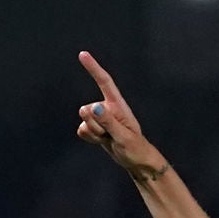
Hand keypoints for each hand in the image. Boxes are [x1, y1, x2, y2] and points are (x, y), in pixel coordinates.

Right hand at [72, 52, 168, 183]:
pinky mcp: (94, 127)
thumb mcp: (123, 136)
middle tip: (111, 136)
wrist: (136, 162)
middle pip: (89, 110)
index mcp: (118, 105)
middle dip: (95, 126)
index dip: (93, 67)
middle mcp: (107, 108)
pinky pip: (82, 131)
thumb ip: (108, 122)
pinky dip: (89, 138)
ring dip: (94, 134)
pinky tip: (103, 141)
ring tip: (110, 139)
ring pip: (84, 122)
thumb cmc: (135, 148)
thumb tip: (94, 107)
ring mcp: (100, 118)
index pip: (104, 82)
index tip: (83, 54)